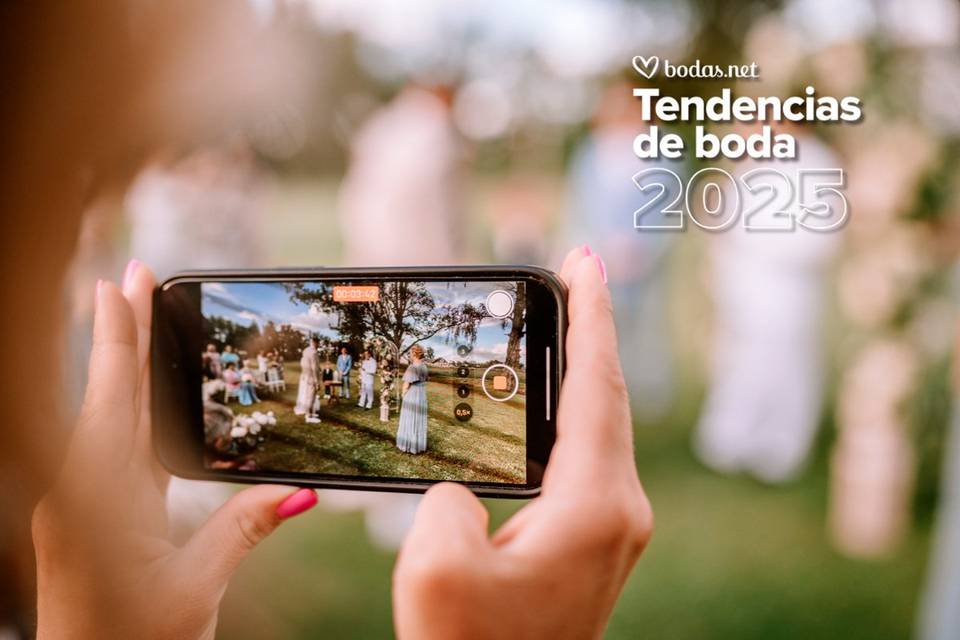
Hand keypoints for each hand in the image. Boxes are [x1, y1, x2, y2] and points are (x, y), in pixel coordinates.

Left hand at [32, 261, 317, 639]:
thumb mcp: (196, 587)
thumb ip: (244, 530)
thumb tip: (301, 492)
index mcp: (99, 495)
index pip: (113, 394)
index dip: (117, 333)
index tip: (121, 280)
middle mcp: (80, 489)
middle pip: (107, 392)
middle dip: (120, 331)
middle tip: (134, 275)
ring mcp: (80, 502)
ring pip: (106, 415)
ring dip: (123, 366)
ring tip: (139, 321)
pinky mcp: (90, 518)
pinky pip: (110, 447)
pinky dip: (127, 408)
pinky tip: (143, 399)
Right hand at [392, 247, 652, 638]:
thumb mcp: (437, 569)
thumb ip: (445, 502)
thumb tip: (461, 492)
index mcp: (594, 507)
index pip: (596, 387)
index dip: (593, 316)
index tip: (588, 260)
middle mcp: (618, 509)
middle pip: (608, 396)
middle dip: (593, 328)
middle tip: (578, 270)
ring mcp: (611, 525)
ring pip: (601, 423)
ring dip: (583, 367)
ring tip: (564, 319)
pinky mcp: (592, 538)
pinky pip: (586, 452)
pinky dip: (571, 409)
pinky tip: (551, 395)